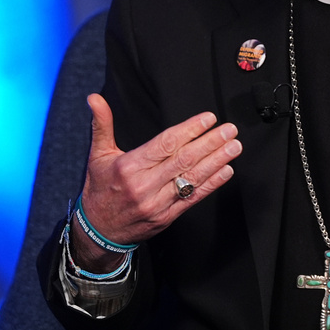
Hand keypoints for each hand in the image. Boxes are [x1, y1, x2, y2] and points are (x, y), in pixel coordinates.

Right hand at [70, 93, 241, 270]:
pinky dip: (211, 184)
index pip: (165, 144)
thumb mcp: (97, 155)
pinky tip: (226, 171)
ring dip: (217, 161)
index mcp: (129, 167)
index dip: (189, 130)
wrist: (98, 231)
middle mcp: (144, 185)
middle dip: (210, 143)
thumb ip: (102, 125)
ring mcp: (157, 203)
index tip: (208, 119)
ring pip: (192, 178)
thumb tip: (95, 99)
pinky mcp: (167, 217)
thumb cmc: (100, 188)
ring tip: (234, 146)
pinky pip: (193, 199)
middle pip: (183, 160)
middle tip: (229, 130)